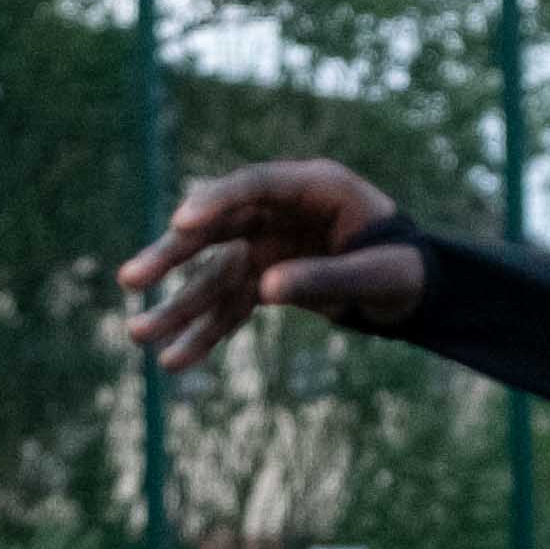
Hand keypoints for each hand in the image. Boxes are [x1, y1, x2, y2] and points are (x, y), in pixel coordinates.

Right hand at [118, 161, 424, 374]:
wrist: (418, 289)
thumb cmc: (407, 269)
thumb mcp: (379, 274)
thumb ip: (327, 278)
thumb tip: (266, 289)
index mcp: (315, 188)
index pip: (255, 186)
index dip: (217, 201)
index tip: (180, 223)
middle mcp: (281, 213)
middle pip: (218, 229)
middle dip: (173, 257)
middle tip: (131, 279)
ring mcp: (270, 247)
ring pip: (214, 276)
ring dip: (178, 307)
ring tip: (137, 334)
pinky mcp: (266, 280)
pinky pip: (230, 308)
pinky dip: (206, 334)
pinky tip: (174, 362)